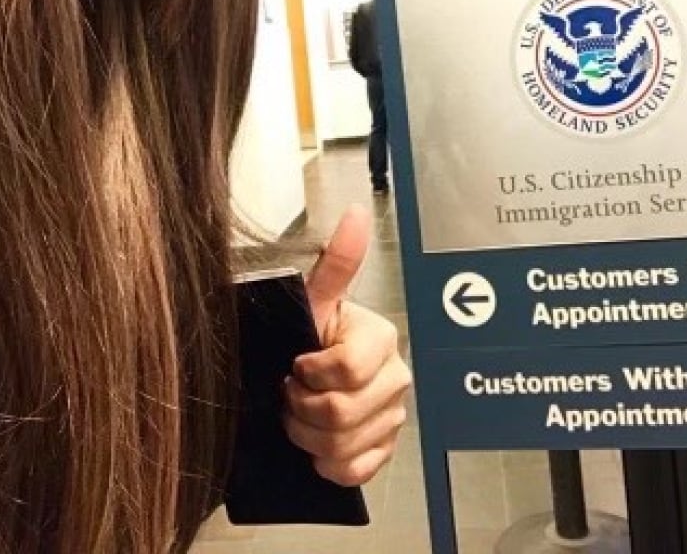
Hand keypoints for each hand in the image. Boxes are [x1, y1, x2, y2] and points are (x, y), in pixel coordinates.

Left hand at [282, 205, 411, 485]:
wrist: (305, 377)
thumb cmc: (307, 337)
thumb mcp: (315, 301)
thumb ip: (337, 262)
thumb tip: (355, 213)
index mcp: (381, 339)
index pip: (345, 371)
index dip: (308, 374)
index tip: (295, 363)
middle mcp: (395, 376)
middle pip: (340, 413)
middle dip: (301, 408)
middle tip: (290, 393)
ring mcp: (393, 416)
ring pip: (343, 447)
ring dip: (307, 437)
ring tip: (298, 415)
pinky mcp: (385, 449)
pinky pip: (356, 472)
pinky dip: (327, 465)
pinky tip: (317, 445)